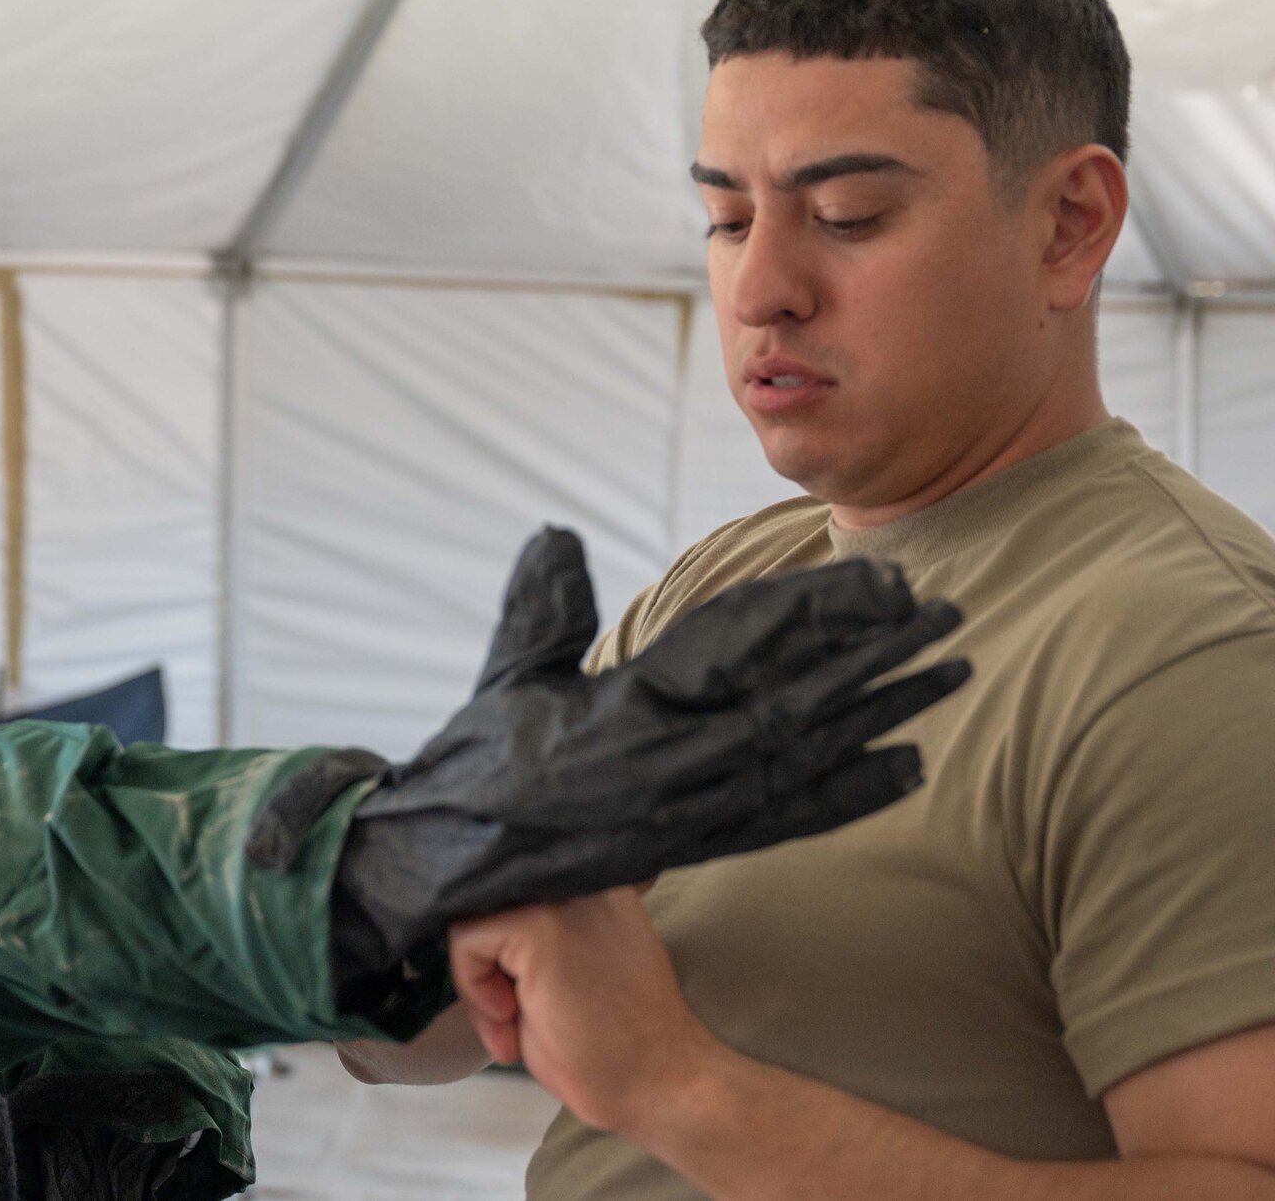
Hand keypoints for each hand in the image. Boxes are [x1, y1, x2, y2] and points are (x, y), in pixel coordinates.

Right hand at [312, 526, 968, 977]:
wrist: (449, 866)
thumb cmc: (473, 765)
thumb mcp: (505, 677)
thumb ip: (539, 607)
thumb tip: (556, 535)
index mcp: (623, 709)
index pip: (737, 646)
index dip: (813, 612)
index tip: (876, 581)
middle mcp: (668, 765)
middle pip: (798, 699)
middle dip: (878, 655)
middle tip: (948, 616)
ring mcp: (688, 811)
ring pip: (807, 757)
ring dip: (883, 715)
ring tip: (950, 676)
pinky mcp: (695, 845)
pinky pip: (788, 818)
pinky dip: (851, 791)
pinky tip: (906, 766)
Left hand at [449, 889, 720, 1134]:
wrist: (658, 1080)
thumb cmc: (616, 1039)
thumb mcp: (574, 964)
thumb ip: (537, 934)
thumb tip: (477, 924)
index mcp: (596, 880)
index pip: (517, 886)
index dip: (503, 943)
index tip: (519, 994)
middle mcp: (582, 876)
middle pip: (492, 900)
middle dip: (490, 962)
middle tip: (512, 1016)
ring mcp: (560, 897)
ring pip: (474, 916)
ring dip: (481, 979)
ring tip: (513, 1025)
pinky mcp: (537, 925)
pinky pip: (467, 937)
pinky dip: (473, 983)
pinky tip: (509, 1016)